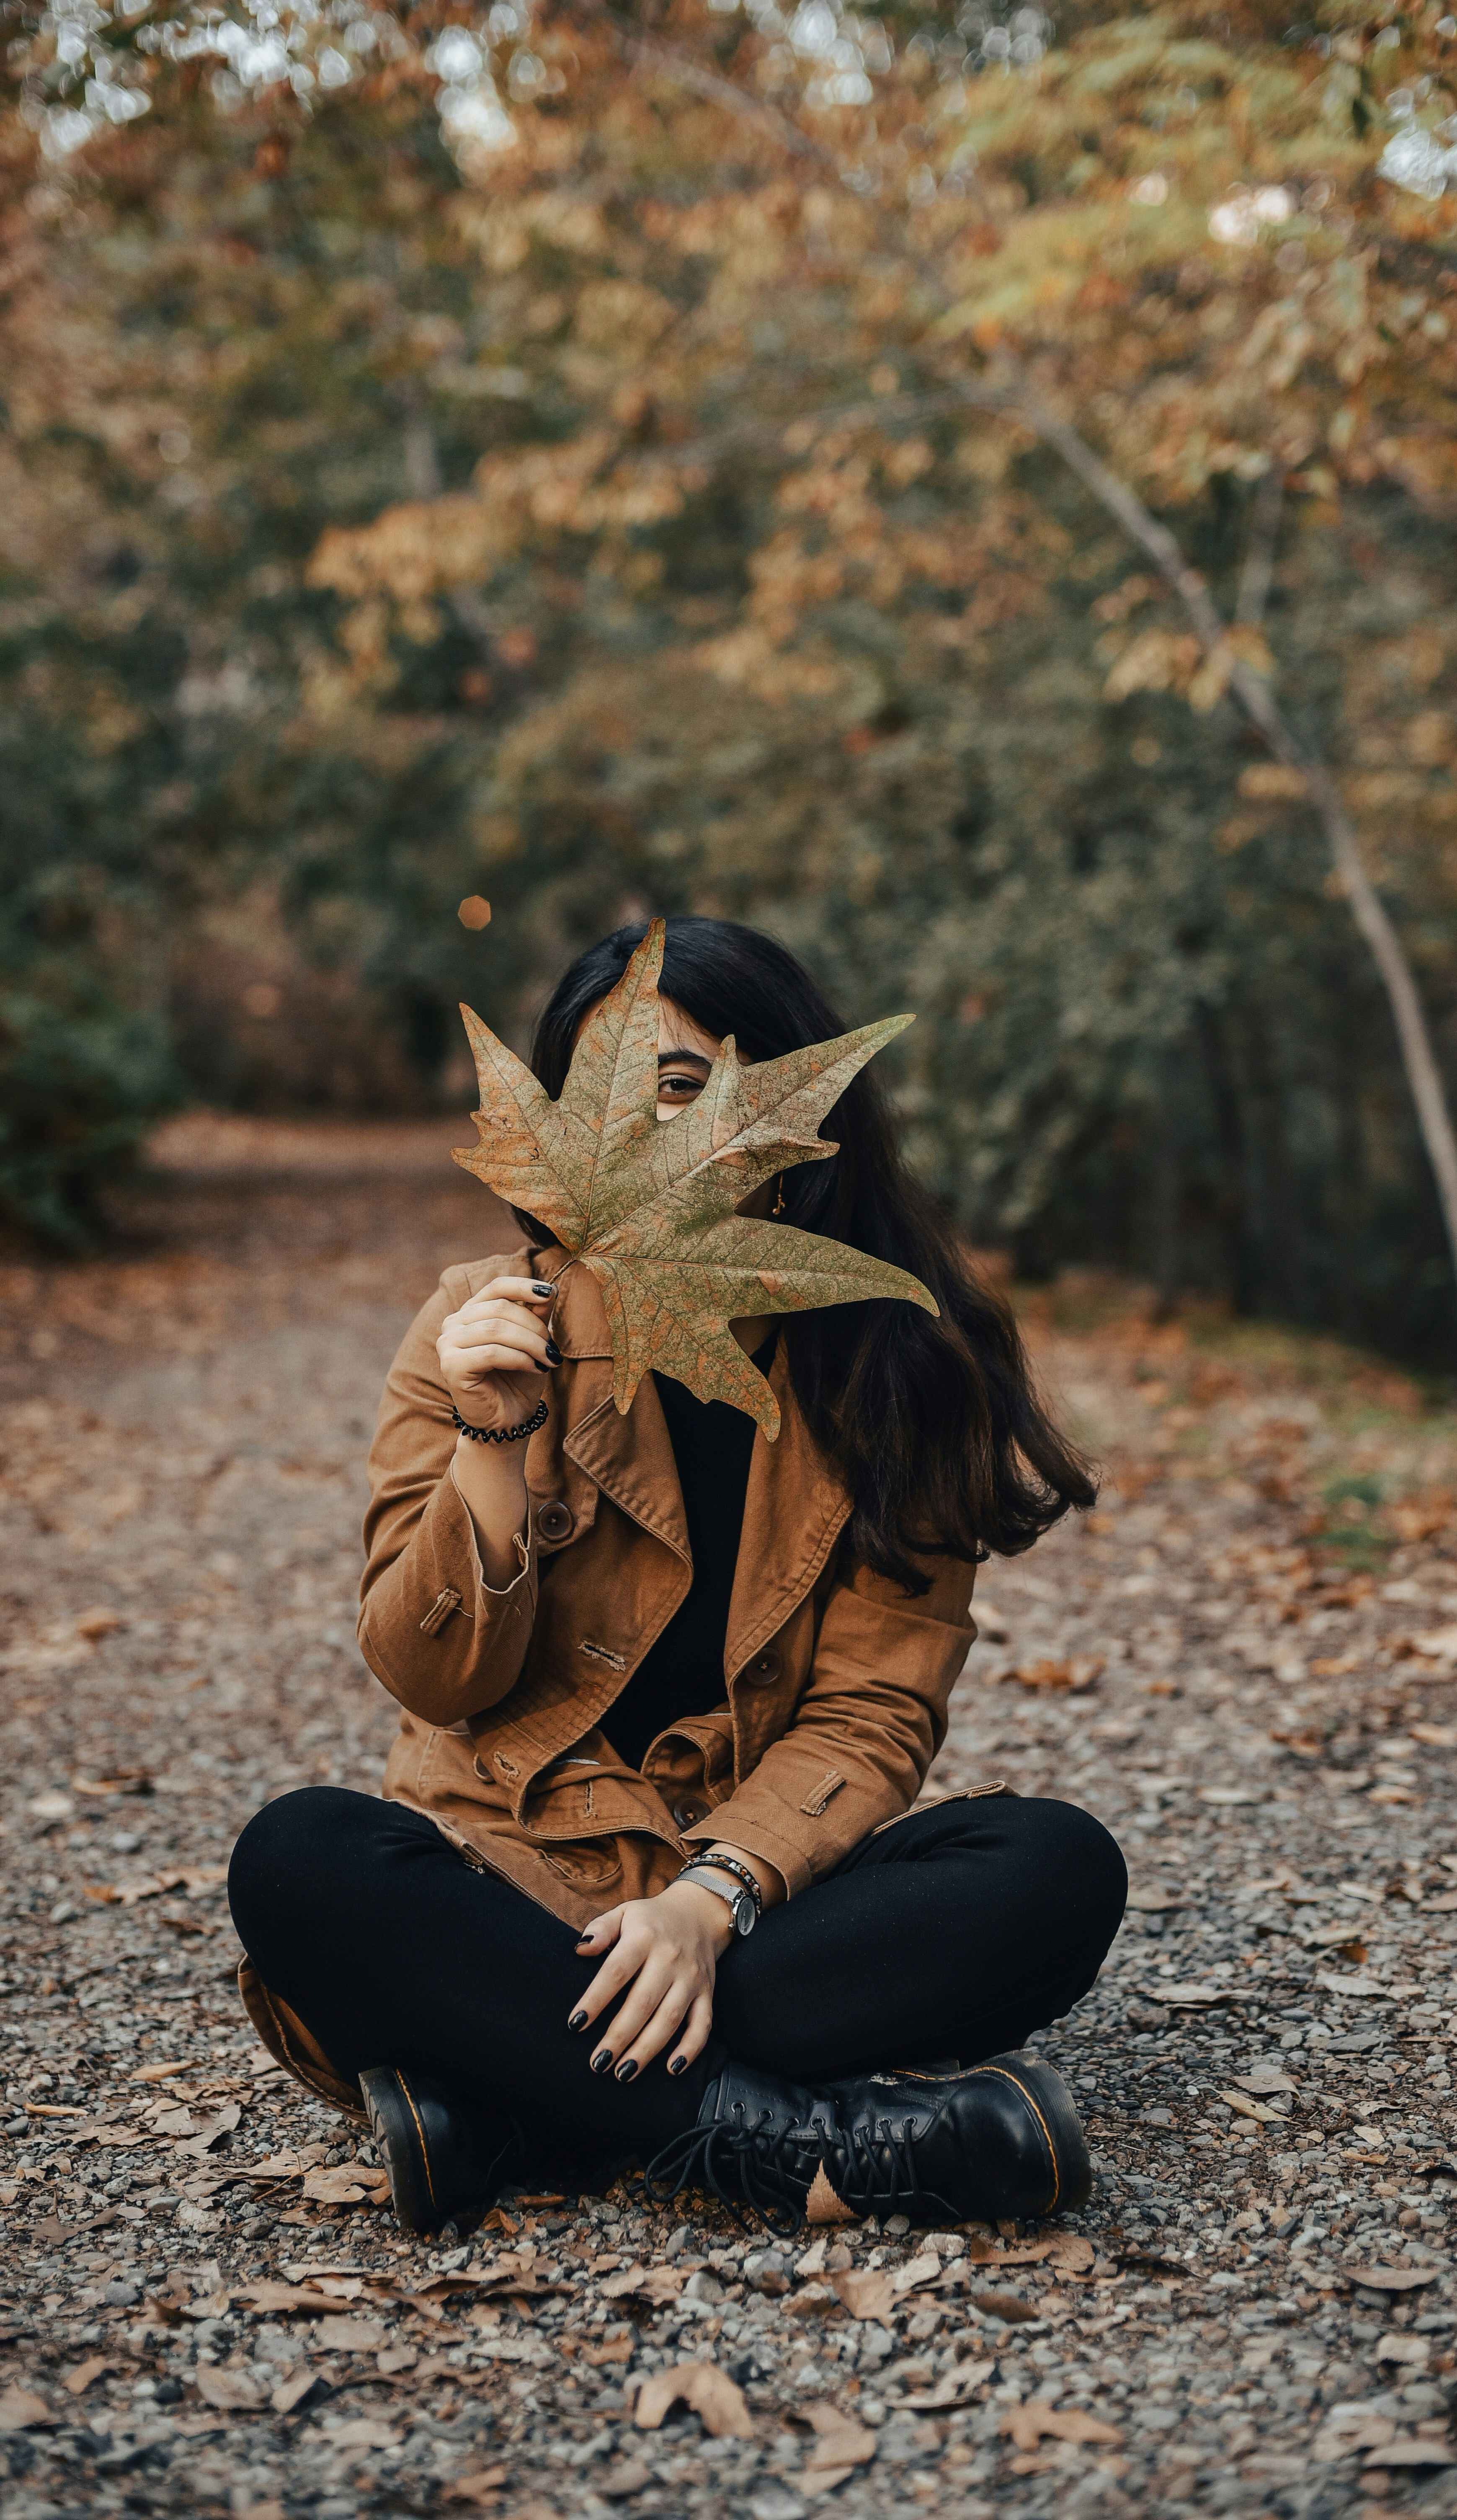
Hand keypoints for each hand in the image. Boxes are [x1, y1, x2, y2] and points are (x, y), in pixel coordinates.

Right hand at [436, 1274, 558, 1434]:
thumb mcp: (533, 1341)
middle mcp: (454, 1323)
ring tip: (548, 1360)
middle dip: (534, 1327)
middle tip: (553, 1349)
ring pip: (496, 1329)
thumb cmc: (519, 1379)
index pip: (496, 1287)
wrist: (508, 1421)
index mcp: (471, 1312)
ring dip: (531, 1344)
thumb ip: (537, 1314)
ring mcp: (448, 1344)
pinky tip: (534, 1369)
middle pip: (500, 1308)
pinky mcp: (451, 1366)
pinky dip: (520, 1359)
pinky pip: (492, 1352)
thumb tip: (551, 1289)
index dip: (524, 1286)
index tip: (551, 1293)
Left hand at [569, 1881, 733, 2080]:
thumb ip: (600, 1929)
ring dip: (647, 2050)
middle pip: (642, 2003)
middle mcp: (670, 1959)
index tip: (575, 2024)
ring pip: (670, 2019)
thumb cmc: (652, 1919)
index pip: (616, 1971)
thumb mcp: (624, 1912)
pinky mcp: (707, 1993)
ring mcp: (691, 1978)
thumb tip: (580, 1949)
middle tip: (598, 2062)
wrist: (700, 1912)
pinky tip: (672, 2070)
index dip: (595, 2000)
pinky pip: (703, 2025)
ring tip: (623, 2073)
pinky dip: (690, 2049)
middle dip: (619, 2036)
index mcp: (644, 1937)